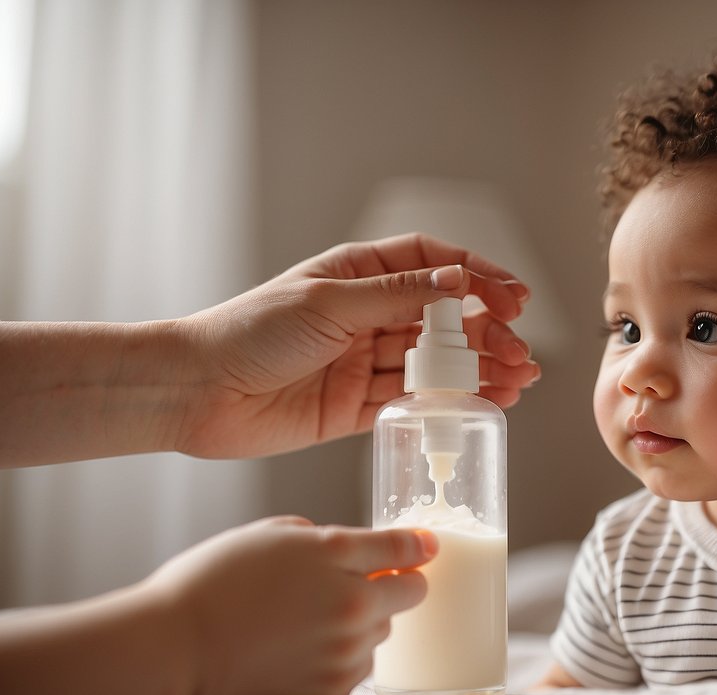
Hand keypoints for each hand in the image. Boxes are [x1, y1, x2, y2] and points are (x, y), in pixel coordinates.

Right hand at [148, 516, 436, 694]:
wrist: (166, 657)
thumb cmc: (206, 589)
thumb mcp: (264, 537)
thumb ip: (320, 539)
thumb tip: (348, 550)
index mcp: (337, 559)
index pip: (405, 551)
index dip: (419, 548)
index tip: (427, 549)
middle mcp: (353, 609)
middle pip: (409, 597)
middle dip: (386, 590)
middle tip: (345, 592)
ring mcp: (343, 659)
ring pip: (376, 639)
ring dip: (355, 631)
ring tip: (299, 631)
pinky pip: (350, 678)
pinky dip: (331, 668)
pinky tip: (288, 661)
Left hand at [174, 233, 540, 458]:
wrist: (197, 392)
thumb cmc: (250, 332)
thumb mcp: (330, 302)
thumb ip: (397, 295)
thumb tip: (458, 282)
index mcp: (358, 275)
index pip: (432, 266)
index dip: (477, 277)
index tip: (514, 296)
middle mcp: (366, 316)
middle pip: (443, 320)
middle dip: (487, 333)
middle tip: (520, 352)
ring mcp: (364, 362)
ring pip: (435, 364)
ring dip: (478, 371)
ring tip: (519, 380)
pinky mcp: (357, 406)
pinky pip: (414, 402)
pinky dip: (449, 404)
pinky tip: (483, 404)